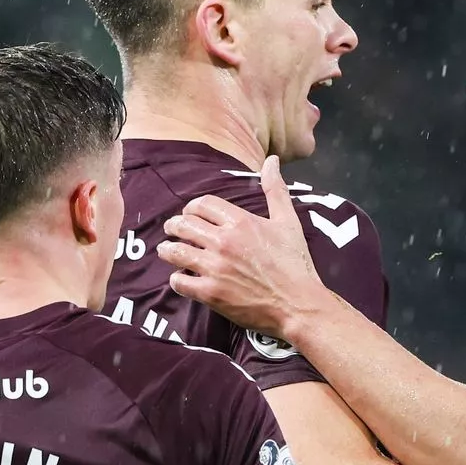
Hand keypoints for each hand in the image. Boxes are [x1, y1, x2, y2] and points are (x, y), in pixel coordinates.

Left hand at [156, 155, 326, 337]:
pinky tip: (181, 277)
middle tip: (171, 230)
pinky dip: (177, 279)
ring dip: (167, 250)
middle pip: (184, 225)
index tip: (190, 213)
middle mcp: (224, 242)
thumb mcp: (288, 222)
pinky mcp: (210, 293)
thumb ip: (275, 190)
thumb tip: (271, 160)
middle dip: (173, 226)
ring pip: (175, 252)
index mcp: (241, 221)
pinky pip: (179, 281)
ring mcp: (215, 268)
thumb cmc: (295, 263)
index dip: (192, 208)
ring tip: (166, 250)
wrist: (298, 304)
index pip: (203, 204)